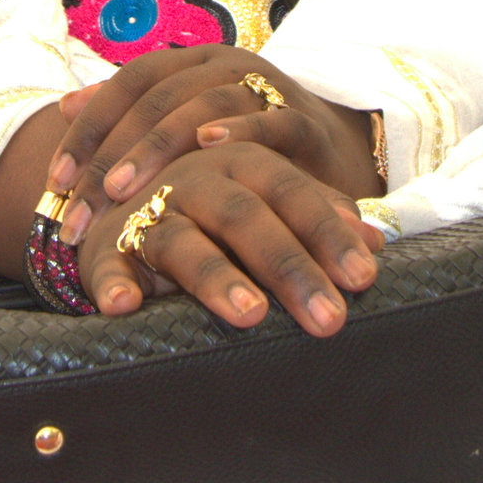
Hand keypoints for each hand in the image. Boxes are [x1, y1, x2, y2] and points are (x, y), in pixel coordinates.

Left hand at [41, 47, 380, 242]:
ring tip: (123, 192)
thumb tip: (64, 106)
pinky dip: (238, 129)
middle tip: (77, 209)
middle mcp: (222, 65)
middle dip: (108, 157)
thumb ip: (134, 114)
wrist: (334, 151)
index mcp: (189, 64)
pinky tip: (207, 149)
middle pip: (153, 100)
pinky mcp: (302, 118)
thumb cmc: (248, 144)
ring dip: (156, 149)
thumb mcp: (188, 127)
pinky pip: (267, 118)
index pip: (125, 85)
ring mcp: (264, 87)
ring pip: (200, 105)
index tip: (54, 181)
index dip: (86, 130)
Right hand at [77, 142, 382, 337]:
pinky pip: (107, 267)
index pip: (294, 194)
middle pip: (246, 218)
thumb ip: (316, 215)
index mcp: (240, 163)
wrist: (115, 193)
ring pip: (183, 243)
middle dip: (289, 266)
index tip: (366, 277)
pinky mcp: (106, 249)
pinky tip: (124, 307)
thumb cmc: (210, 207)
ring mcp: (148, 216)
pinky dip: (112, 285)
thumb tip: (375, 244)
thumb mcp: (264, 200)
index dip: (329, 234)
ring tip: (250, 314)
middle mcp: (196, 182)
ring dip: (216, 277)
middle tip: (329, 318)